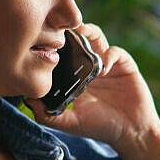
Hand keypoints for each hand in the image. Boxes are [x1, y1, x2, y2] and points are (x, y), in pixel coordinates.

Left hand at [27, 23, 159, 153]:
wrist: (131, 131)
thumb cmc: (99, 126)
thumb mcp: (70, 122)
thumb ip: (48, 115)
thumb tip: (27, 100)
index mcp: (73, 75)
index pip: (60, 52)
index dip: (52, 44)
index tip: (42, 40)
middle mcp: (88, 65)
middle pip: (75, 38)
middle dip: (68, 31)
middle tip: (59, 28)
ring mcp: (106, 62)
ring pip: (95, 36)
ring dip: (87, 32)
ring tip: (81, 34)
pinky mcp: (123, 63)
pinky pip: (115, 51)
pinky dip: (108, 55)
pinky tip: (104, 69)